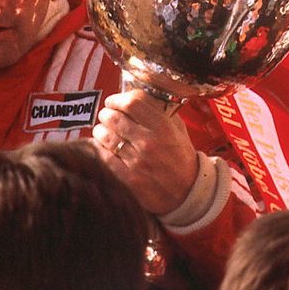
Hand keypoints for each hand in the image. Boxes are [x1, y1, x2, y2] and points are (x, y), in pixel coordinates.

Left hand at [92, 88, 197, 214]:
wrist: (187, 193)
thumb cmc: (180, 159)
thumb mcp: (177, 130)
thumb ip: (159, 111)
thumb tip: (135, 97)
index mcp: (163, 127)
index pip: (132, 102)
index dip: (118, 99)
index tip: (114, 101)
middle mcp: (149, 142)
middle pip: (113, 116)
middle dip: (106, 114)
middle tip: (107, 116)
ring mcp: (137, 161)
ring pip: (104, 135)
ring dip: (101, 130)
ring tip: (105, 132)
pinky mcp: (127, 178)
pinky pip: (103, 156)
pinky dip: (100, 149)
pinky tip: (104, 147)